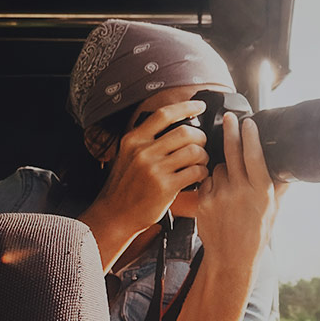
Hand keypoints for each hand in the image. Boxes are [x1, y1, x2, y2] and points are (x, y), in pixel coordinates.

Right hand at [87, 100, 209, 234]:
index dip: (186, 106)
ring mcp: (154, 169)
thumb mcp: (128, 156)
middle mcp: (142, 151)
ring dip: (204, 156)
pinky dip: (203, 172)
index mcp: (133, 140)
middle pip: (185, 132)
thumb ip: (147, 141)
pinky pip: (196, 171)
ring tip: (201, 162)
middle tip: (202, 144)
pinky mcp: (165, 186)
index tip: (200, 106)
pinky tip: (199, 175)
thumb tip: (177, 126)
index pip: (164, 114)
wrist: (115, 215)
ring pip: (194, 151)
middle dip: (201, 137)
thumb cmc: (125, 186)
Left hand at [196, 112, 287, 265]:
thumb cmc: (255, 236)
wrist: (231, 258)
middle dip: (231, 132)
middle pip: (232, 153)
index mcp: (260, 192)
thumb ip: (278, 190)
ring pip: (218, 168)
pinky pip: (207, 181)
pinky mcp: (203, 202)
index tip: (248, 122)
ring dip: (223, 169)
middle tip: (229, 117)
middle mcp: (240, 192)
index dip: (250, 136)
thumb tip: (288, 172)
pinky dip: (212, 183)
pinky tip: (219, 195)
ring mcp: (220, 196)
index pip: (254, 156)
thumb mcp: (273, 212)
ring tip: (231, 186)